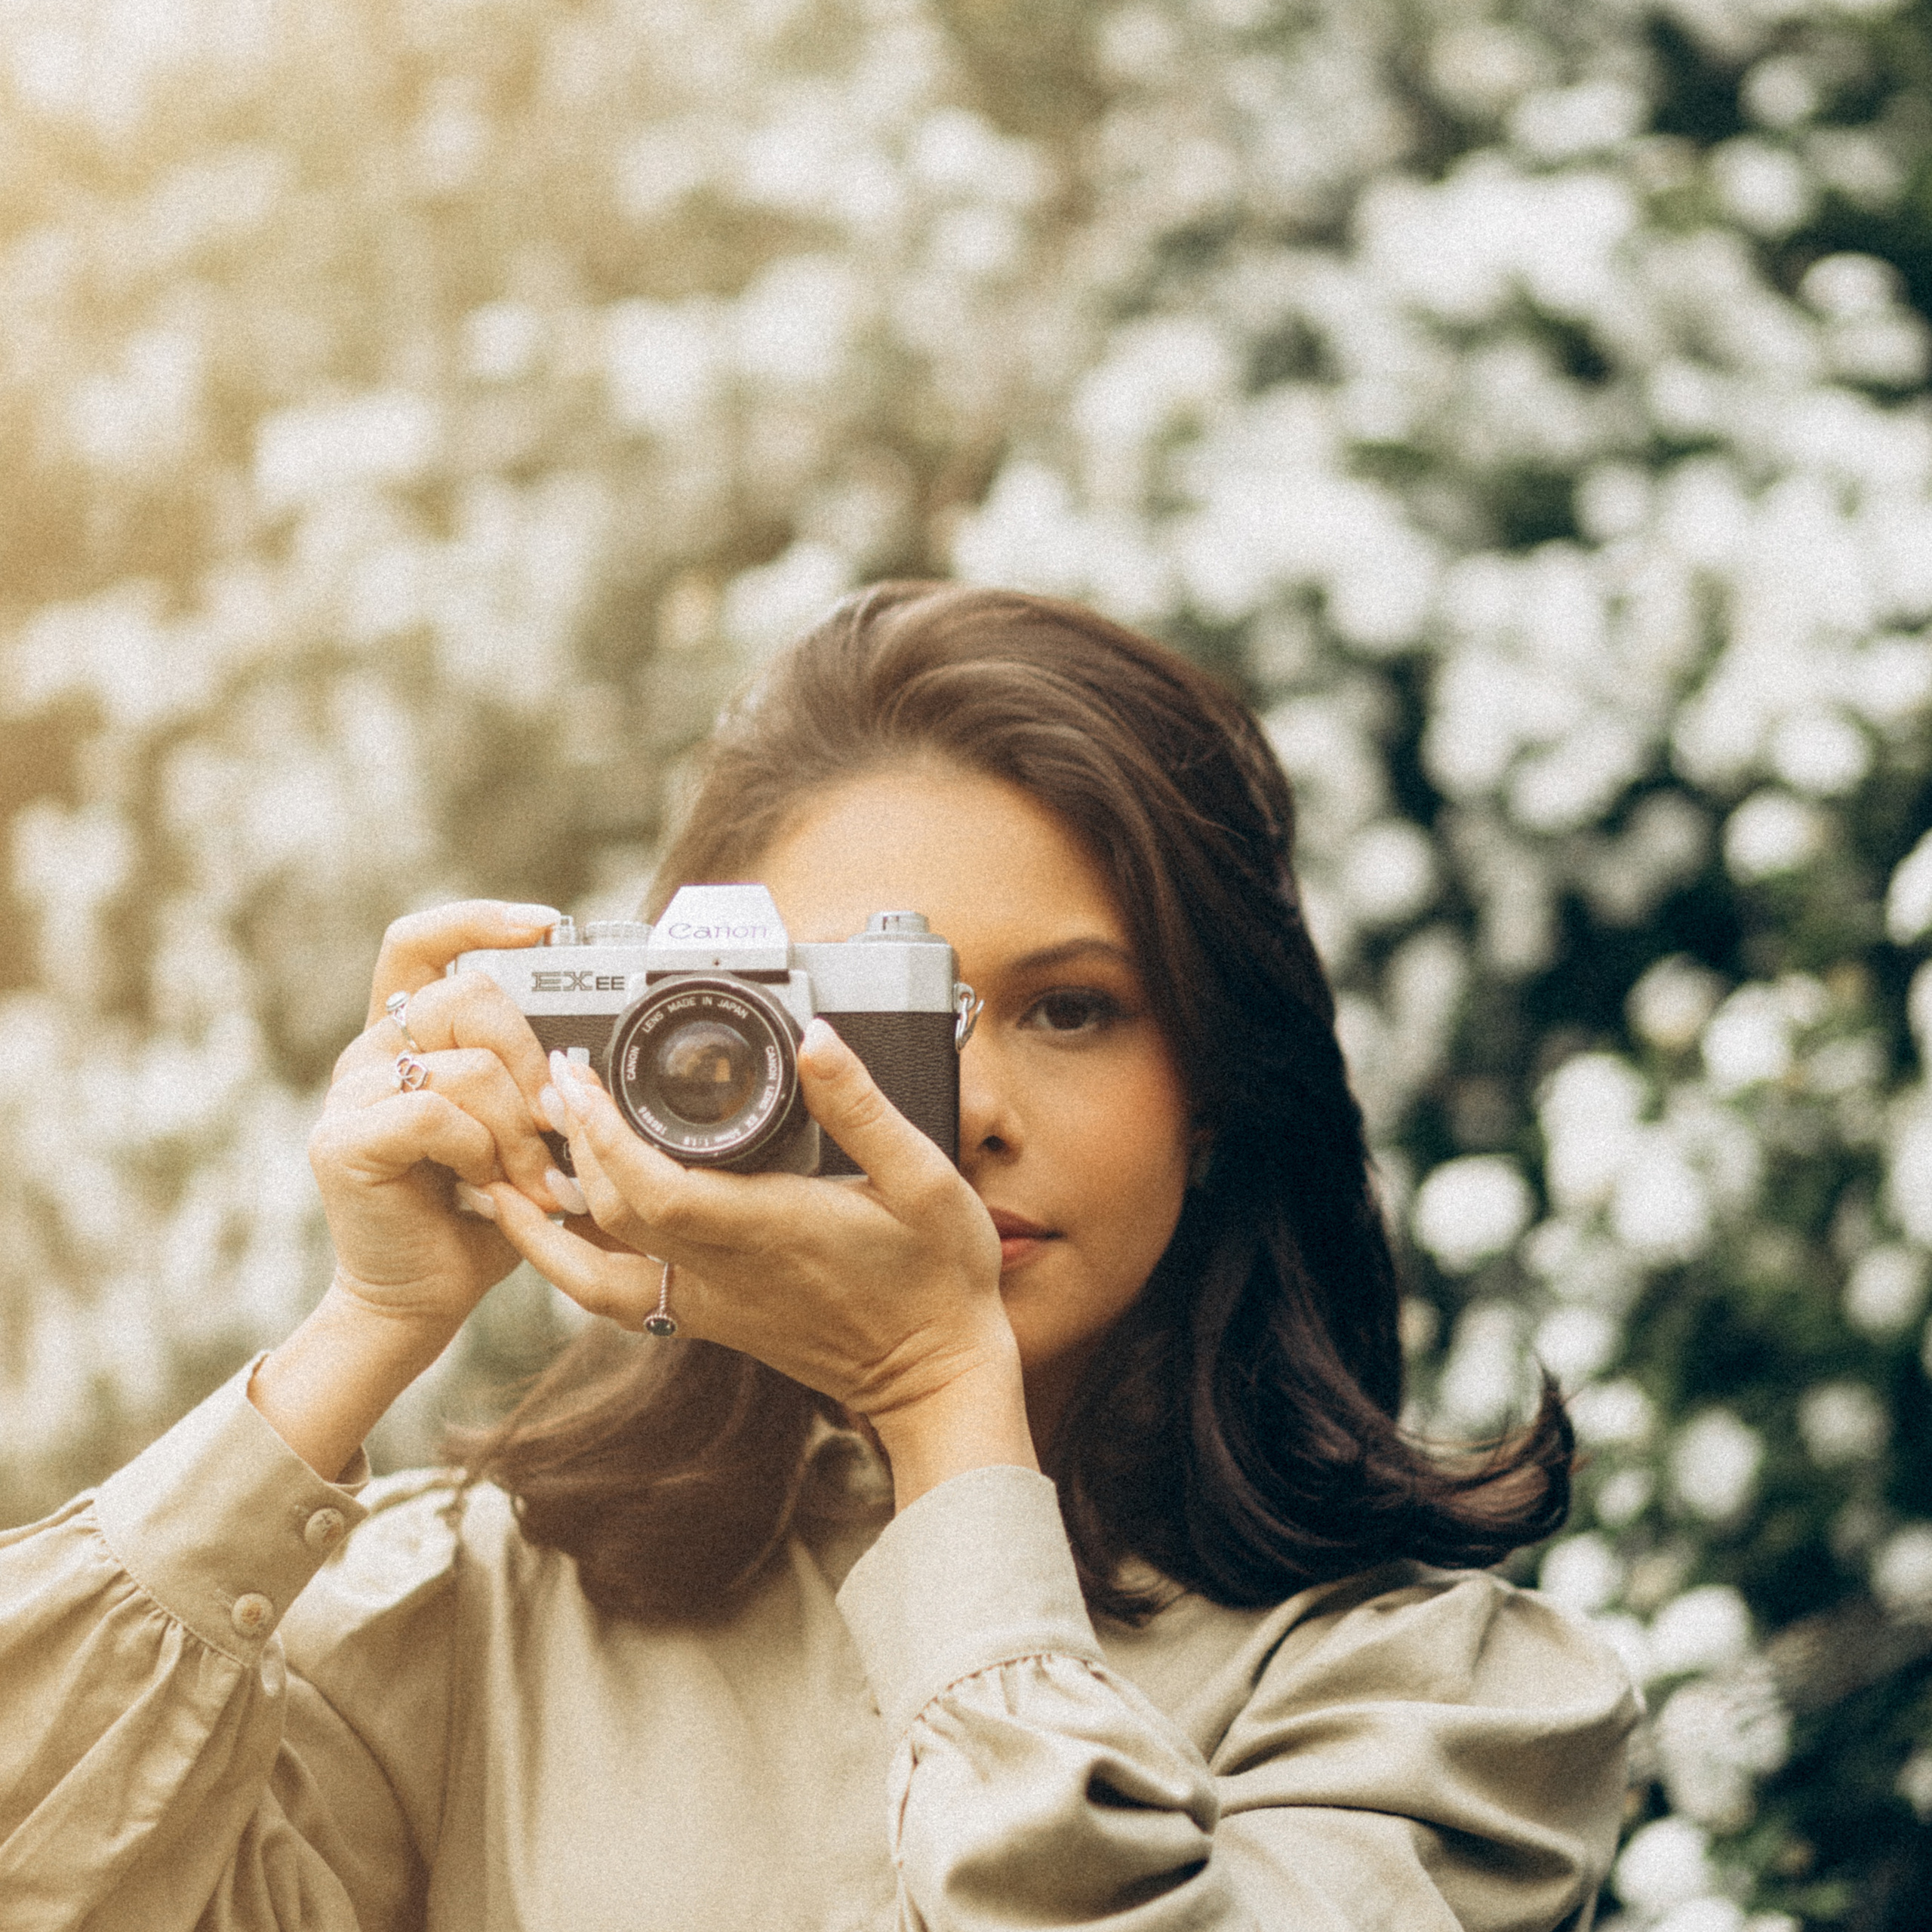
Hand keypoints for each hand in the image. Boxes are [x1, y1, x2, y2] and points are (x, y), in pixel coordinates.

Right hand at [305, 900, 575, 1345]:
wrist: (424, 1299)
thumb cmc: (482, 1215)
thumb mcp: (523, 1133)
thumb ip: (537, 1082)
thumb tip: (590, 1056)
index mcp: (407, 1037)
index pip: (421, 943)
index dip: (477, 920)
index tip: (545, 924)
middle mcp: (370, 1053)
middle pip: (468, 996)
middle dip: (532, 1060)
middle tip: (555, 1126)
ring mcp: (349, 1094)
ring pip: (464, 1064)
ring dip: (517, 1129)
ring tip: (530, 1182)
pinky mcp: (341, 1140)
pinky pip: (434, 1112)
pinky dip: (477, 1151)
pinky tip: (482, 1187)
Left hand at [488, 1019, 1028, 1478]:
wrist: (936, 1379)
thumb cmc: (939, 1280)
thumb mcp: (926, 1178)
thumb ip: (864, 1108)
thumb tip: (818, 1040)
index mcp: (769, 1229)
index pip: (655, 1188)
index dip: (603, 1134)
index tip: (578, 1076)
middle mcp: (724, 1273)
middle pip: (612, 1214)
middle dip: (570, 1144)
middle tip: (553, 1079)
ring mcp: (710, 1304)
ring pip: (594, 1271)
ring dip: (545, 1218)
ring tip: (515, 1160)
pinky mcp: (710, 1321)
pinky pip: (618, 1295)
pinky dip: (572, 1262)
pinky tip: (558, 1227)